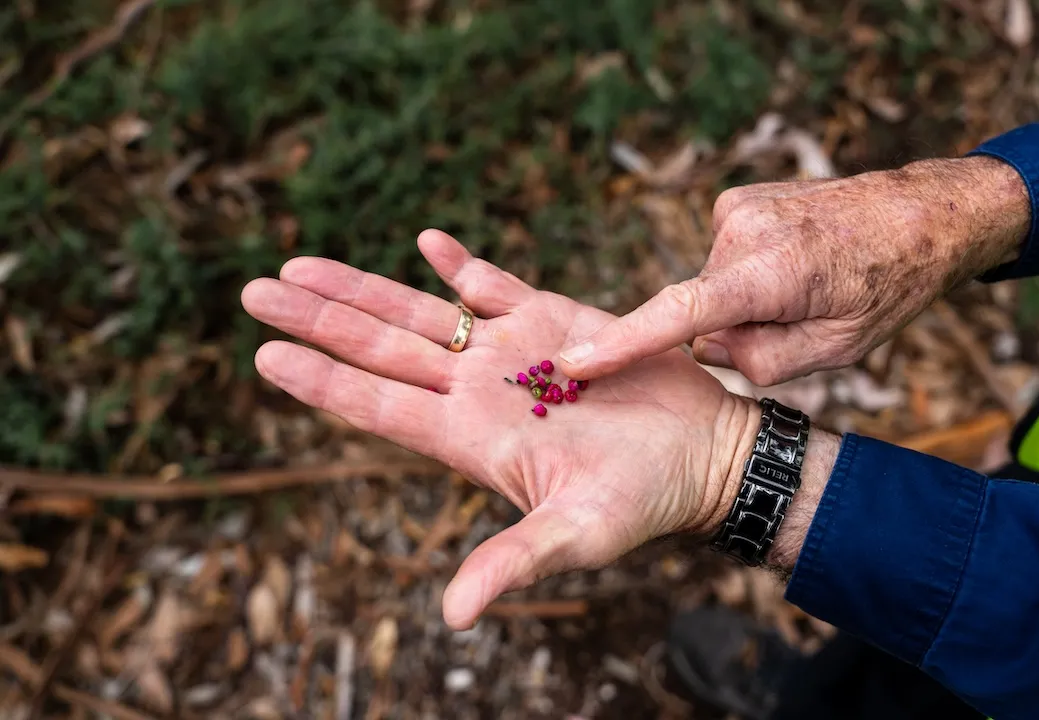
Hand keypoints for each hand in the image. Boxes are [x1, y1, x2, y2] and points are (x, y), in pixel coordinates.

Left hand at [241, 230, 757, 628]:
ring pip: (418, 311)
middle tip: (252, 291)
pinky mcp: (551, 319)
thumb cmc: (642, 502)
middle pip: (378, 348)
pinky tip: (426, 243)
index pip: (377, 404)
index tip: (264, 357)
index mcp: (470, 437)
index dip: (321, 382)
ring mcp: (508, 351)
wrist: (698, 454)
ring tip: (298, 264)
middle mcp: (475, 391)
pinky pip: (492, 285)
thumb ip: (514, 563)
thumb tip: (453, 618)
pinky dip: (458, 264)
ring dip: (361, 286)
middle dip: (317, 319)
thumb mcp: (576, 537)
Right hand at [559, 156, 1029, 384]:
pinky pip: (723, 257)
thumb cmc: (886, 287)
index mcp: (771, 275)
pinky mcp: (736, 198)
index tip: (574, 364)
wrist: (921, 214)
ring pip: (713, 285)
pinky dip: (746, 270)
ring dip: (745, 298)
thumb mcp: (838, 351)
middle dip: (735, 328)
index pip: (678, 315)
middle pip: (702, 310)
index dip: (622, 345)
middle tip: (797, 319)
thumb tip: (706, 346)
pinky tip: (793, 260)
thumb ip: (762, 363)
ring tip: (804, 284)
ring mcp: (737, 209)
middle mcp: (743, 233)